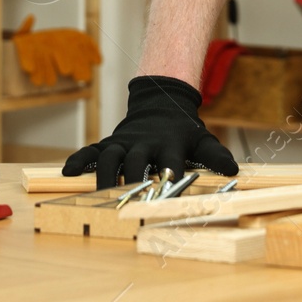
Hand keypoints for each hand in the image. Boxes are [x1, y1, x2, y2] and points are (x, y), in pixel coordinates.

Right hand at [62, 75, 237, 189]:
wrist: (161, 102)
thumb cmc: (183, 129)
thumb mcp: (202, 140)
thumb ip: (215, 155)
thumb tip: (233, 170)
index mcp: (169, 143)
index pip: (170, 160)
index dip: (168, 175)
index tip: (167, 190)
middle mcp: (145, 142)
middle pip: (136, 161)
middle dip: (132, 179)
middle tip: (128, 199)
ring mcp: (125, 141)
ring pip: (111, 156)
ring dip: (104, 174)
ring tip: (98, 194)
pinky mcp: (110, 142)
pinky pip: (91, 151)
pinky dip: (79, 160)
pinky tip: (67, 173)